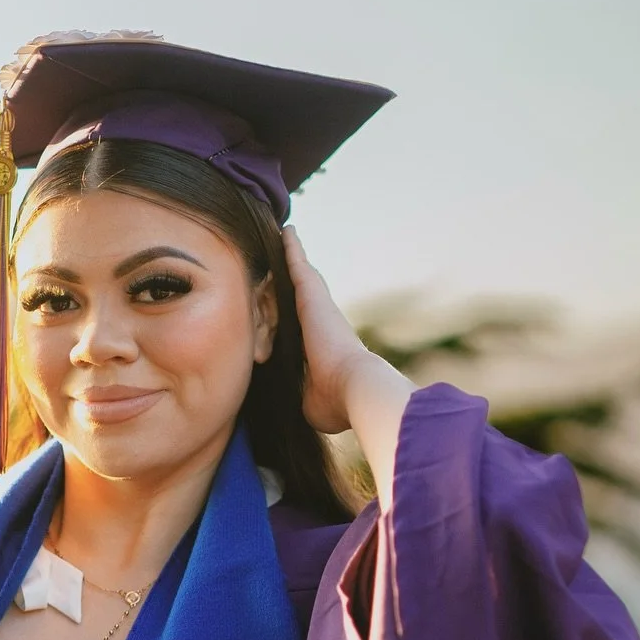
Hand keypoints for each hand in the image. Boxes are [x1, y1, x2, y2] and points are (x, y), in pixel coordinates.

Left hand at [284, 228, 412, 503]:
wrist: (354, 388)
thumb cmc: (334, 404)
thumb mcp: (310, 404)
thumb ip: (302, 400)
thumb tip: (301, 409)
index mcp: (323, 348)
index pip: (307, 329)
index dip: (300, 319)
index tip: (294, 311)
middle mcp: (324, 322)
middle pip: (307, 297)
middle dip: (299, 280)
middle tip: (290, 258)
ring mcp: (320, 306)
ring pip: (303, 277)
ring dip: (295, 258)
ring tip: (285, 237)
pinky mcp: (313, 294)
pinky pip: (297, 265)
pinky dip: (292, 249)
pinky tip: (285, 230)